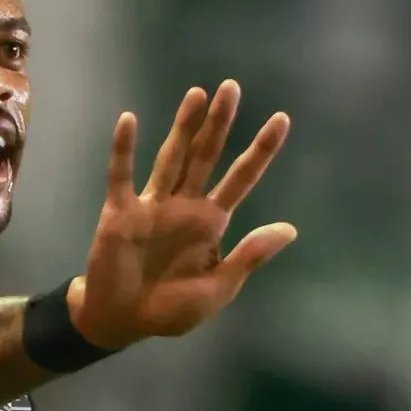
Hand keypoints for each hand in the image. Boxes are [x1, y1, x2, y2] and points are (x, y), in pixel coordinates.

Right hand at [69, 81, 295, 349]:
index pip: (242, 178)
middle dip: (220, 124)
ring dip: (183, 126)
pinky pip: (122, 175)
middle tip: (232, 87)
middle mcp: (185, 205)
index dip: (261, 150)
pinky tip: (129, 120)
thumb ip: (249, 257)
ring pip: (171, 158)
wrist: (121, 323)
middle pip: (206, 156)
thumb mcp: (217, 289)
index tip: (282, 119)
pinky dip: (124, 149)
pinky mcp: (120, 212)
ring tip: (197, 94)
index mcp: (211, 222)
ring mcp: (152, 205)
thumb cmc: (170, 310)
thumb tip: (290, 229)